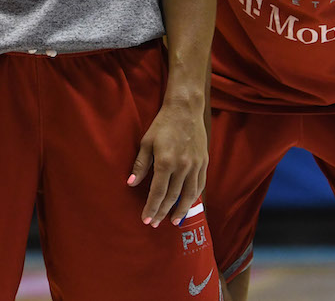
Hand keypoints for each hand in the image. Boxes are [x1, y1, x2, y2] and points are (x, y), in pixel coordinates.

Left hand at [127, 99, 207, 227]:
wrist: (185, 110)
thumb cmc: (162, 124)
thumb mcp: (146, 142)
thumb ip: (140, 164)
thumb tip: (131, 183)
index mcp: (165, 161)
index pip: (158, 192)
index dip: (152, 208)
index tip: (146, 220)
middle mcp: (182, 166)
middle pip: (172, 197)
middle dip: (162, 212)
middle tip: (155, 224)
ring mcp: (195, 165)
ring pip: (189, 195)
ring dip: (180, 210)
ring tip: (173, 222)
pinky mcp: (204, 162)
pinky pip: (200, 185)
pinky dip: (194, 197)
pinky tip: (188, 204)